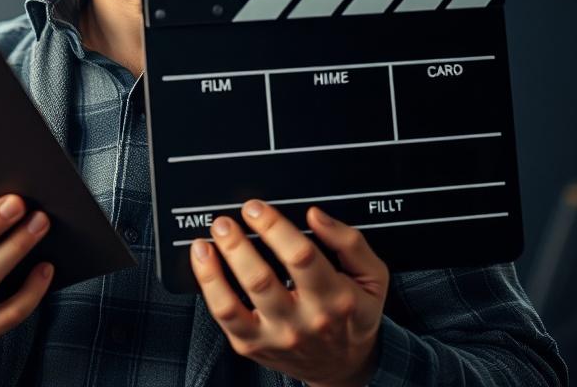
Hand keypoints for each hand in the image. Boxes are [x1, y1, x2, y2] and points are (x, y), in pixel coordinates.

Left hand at [190, 202, 387, 386]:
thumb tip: (316, 216)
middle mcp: (303, 322)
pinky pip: (223, 316)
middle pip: (261, 280)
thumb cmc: (354, 314)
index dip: (274, 228)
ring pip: (235, 303)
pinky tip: (203, 260)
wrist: (344, 366)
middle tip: (226, 222)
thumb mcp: (372, 277)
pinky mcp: (252, 345)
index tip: (256, 209)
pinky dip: (208, 285)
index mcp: (335, 299)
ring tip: (209, 239)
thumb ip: (349, 242)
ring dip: (217, 266)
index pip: (300, 258)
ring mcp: (275, 336)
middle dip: (238, 245)